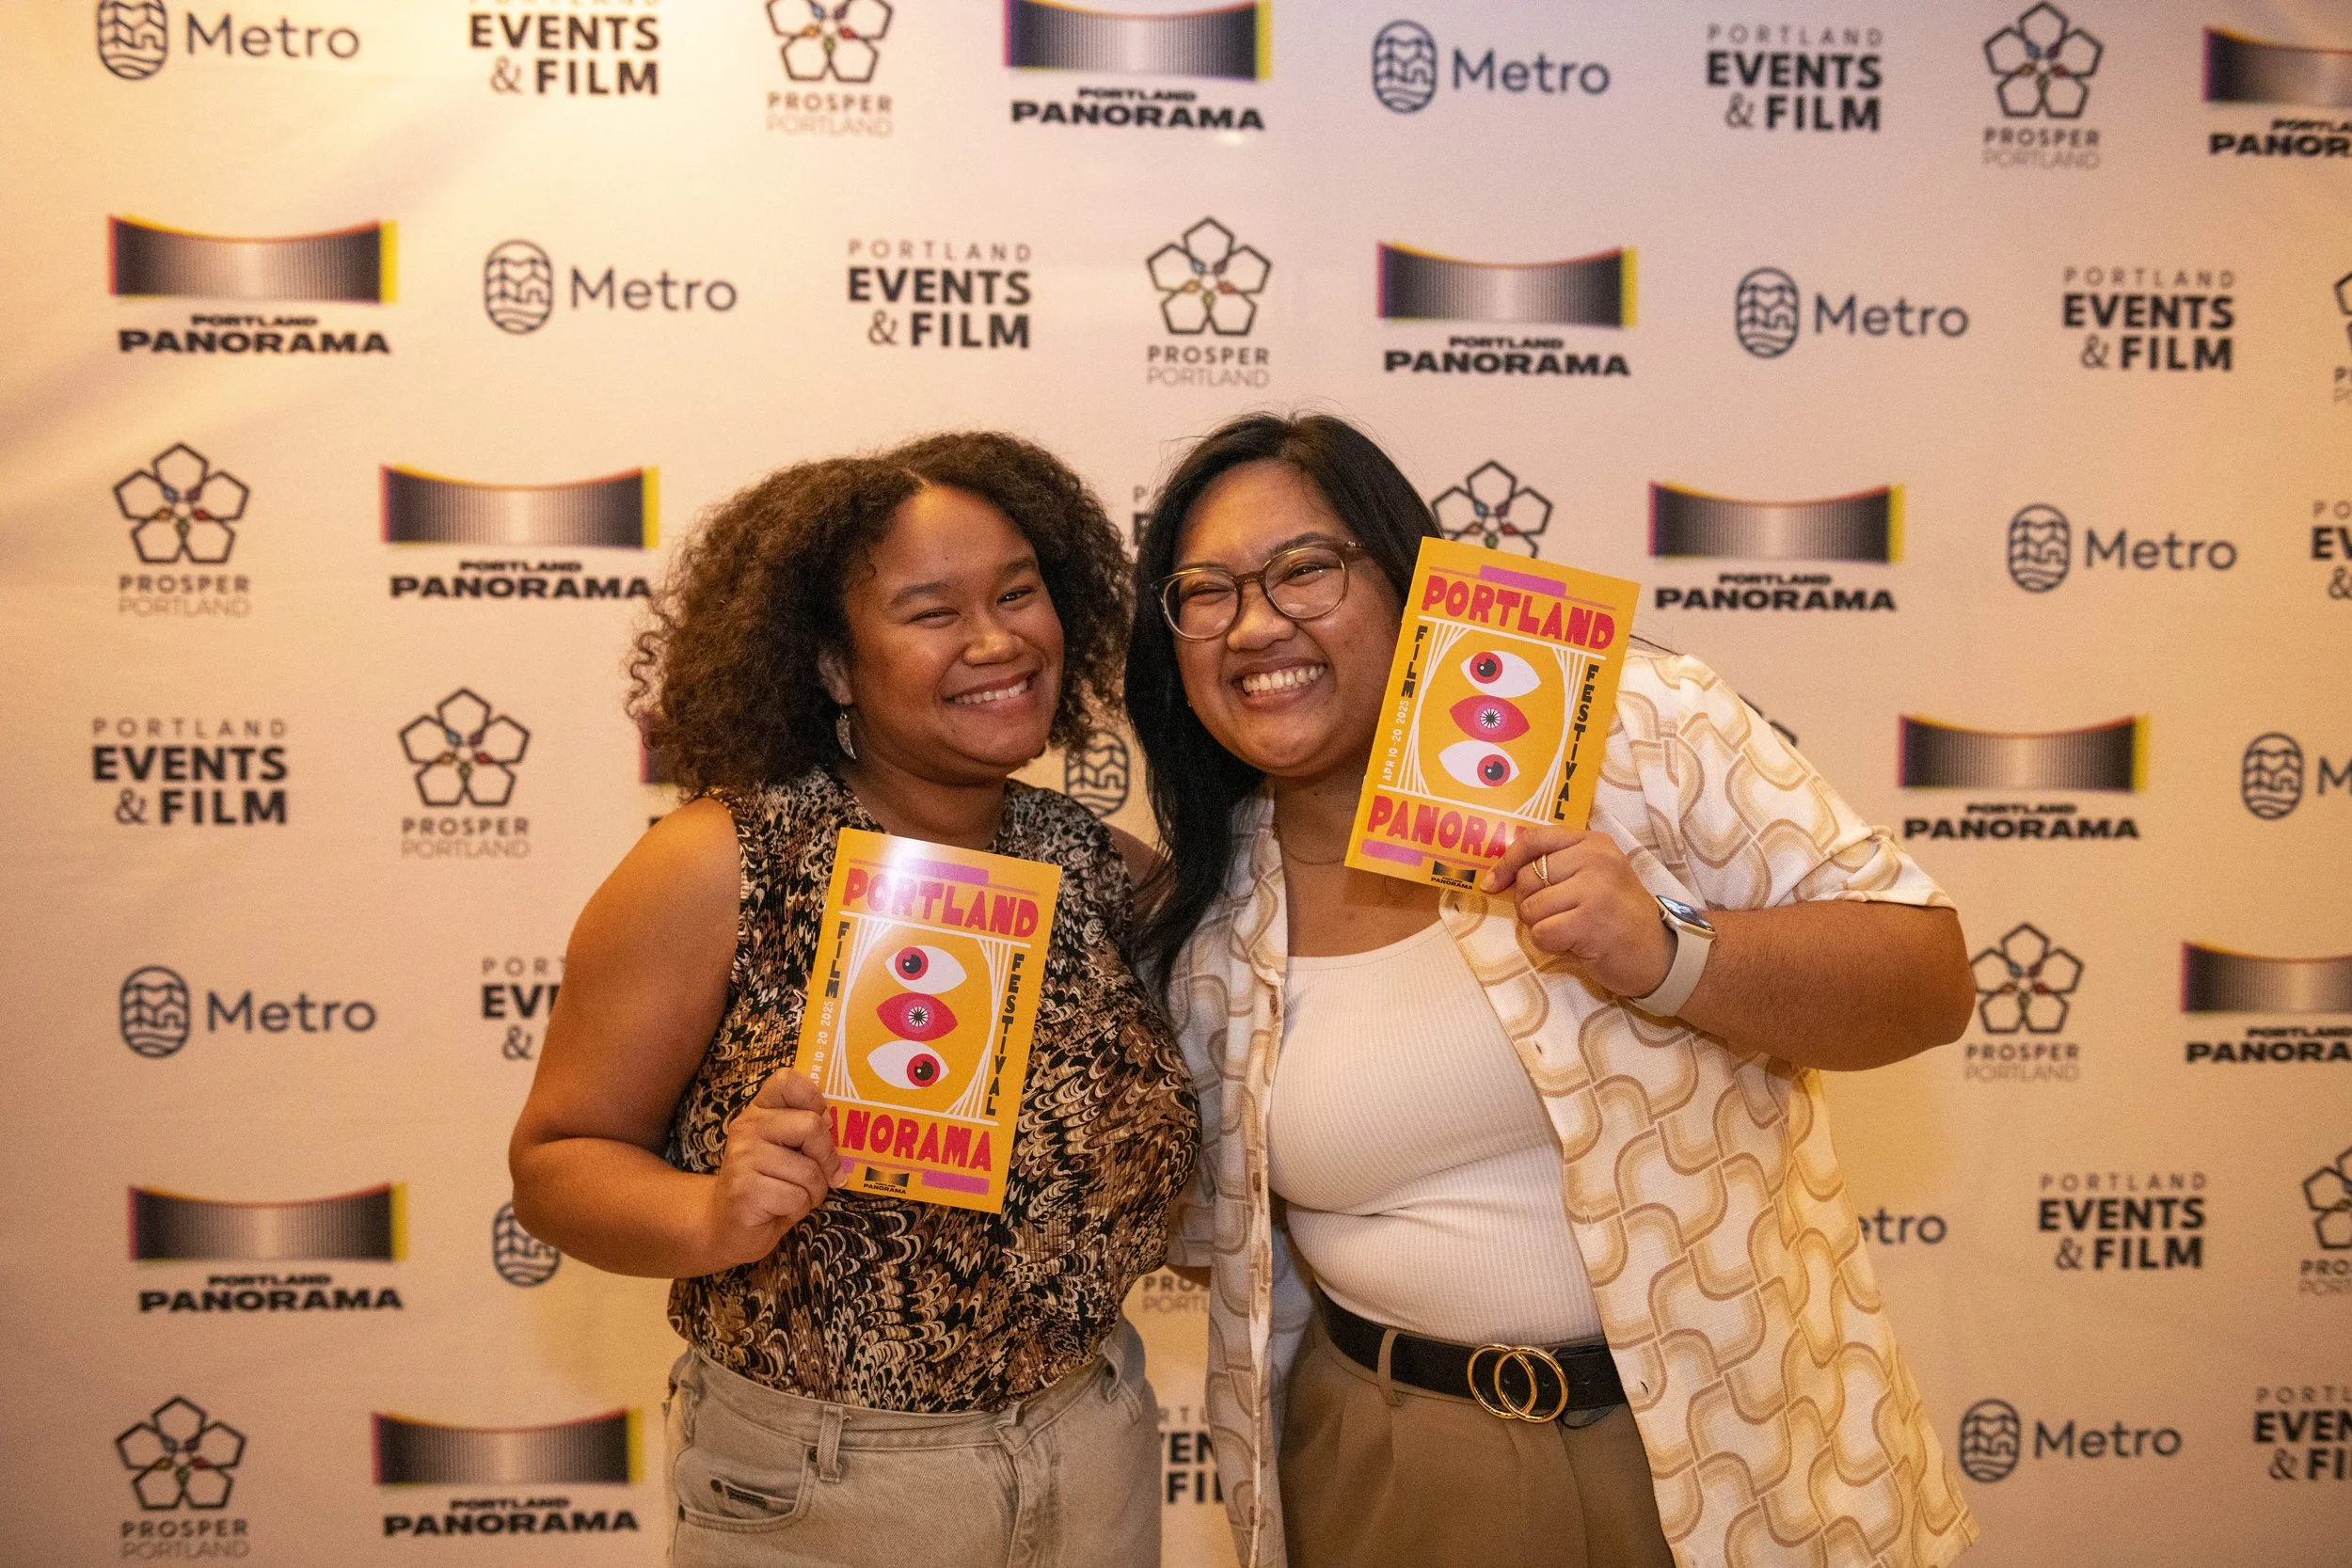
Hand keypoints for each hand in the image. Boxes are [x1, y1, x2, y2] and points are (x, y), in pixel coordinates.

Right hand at [705, 1069, 839, 1267]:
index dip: (814, 1098)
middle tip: (821, 1173)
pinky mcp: (744, 1190)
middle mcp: (747, 1127)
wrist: (728, 1226)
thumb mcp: (789, 1151)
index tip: (822, 1122)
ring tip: (795, 1195)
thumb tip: (837, 1128)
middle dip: (826, 1158)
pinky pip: (797, 1196)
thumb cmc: (770, 1185)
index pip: (787, 1081)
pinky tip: (780, 1209)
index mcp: (759, 1111)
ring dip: (813, 1191)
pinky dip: (800, 1208)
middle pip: (811, 1125)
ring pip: (809, 1170)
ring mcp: (743, 1158)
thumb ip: (808, 1133)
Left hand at [1480, 826, 1673, 1000]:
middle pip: (1528, 877)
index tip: (1493, 882)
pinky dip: (1550, 945)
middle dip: (1529, 904)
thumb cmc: (1618, 917)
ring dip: (1541, 927)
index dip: (1507, 861)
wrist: (1659, 955)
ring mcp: (1595, 889)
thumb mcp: (1594, 877)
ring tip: (1570, 930)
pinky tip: (1574, 944)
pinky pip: (1542, 932)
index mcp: (1594, 843)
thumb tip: (1501, 874)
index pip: (1535, 839)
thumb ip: (1558, 866)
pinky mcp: (1590, 921)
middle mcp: (1596, 859)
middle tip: (1555, 917)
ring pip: (1531, 907)